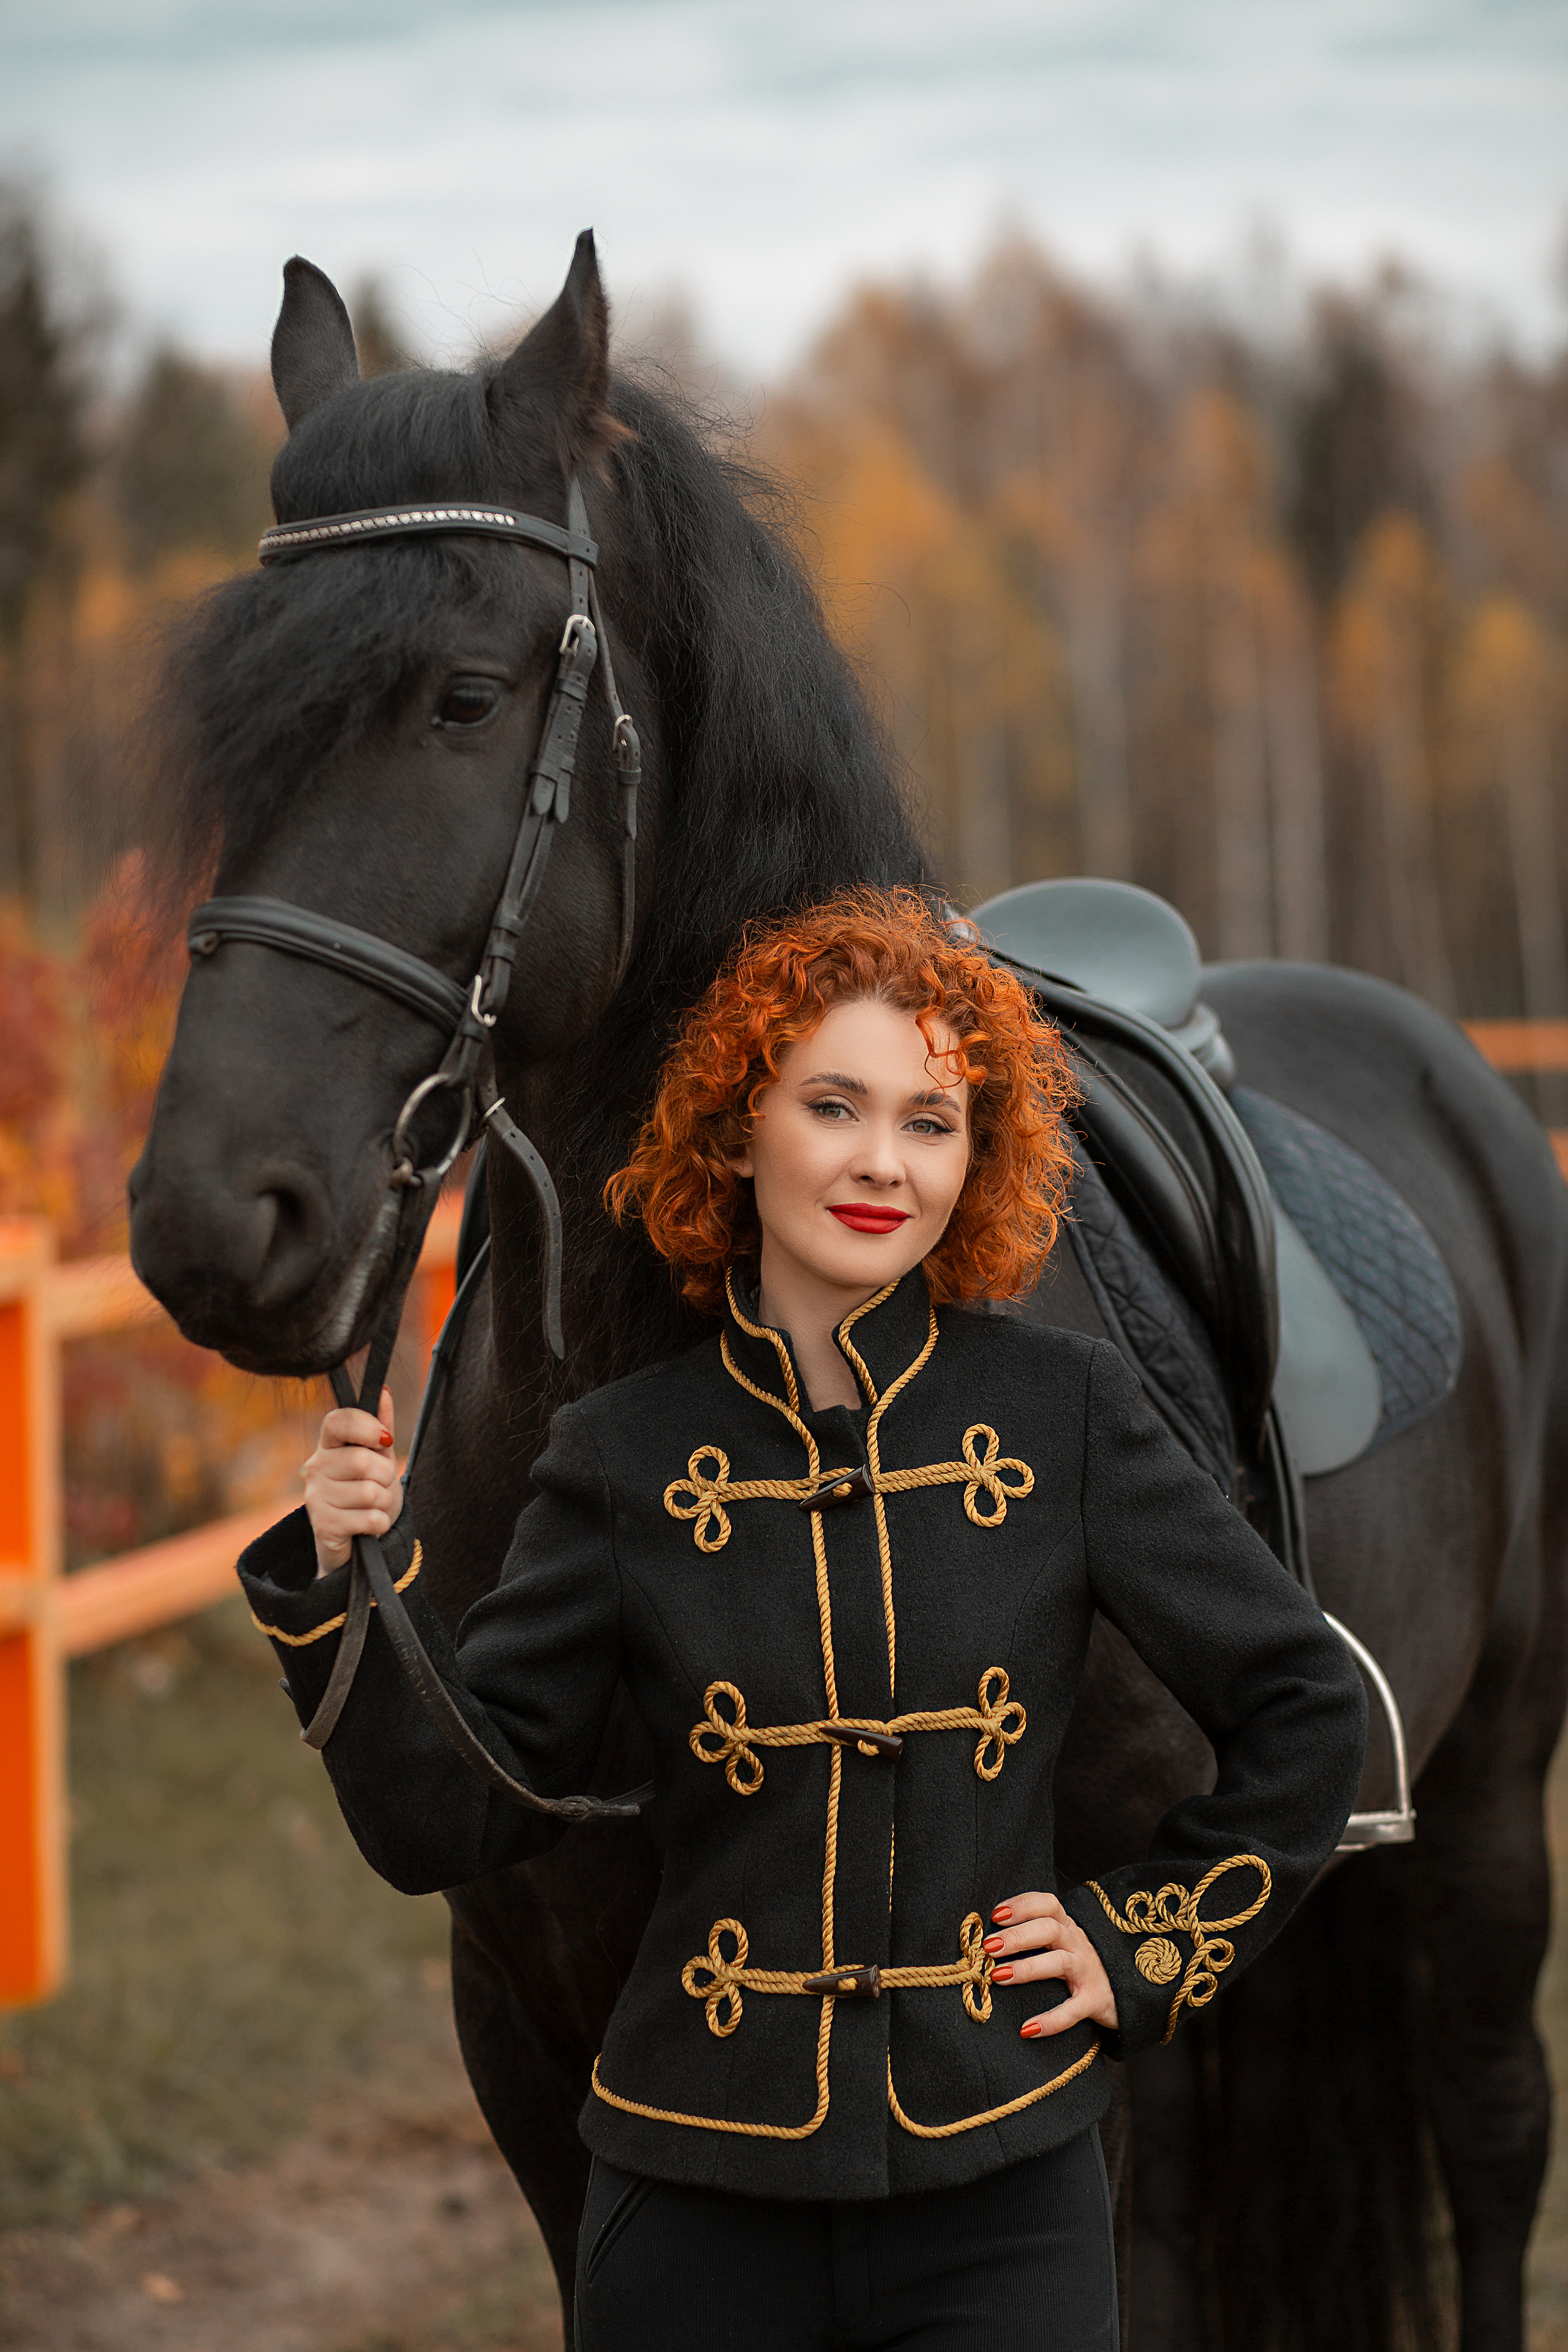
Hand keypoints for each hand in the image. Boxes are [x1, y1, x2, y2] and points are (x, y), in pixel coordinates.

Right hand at [301, 1388, 402, 1575]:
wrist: (356, 1541)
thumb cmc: (368, 1494)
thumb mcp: (379, 1459)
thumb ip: (381, 1427)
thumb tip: (383, 1392)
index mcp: (328, 1446)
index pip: (337, 1420)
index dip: (366, 1426)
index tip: (385, 1440)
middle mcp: (316, 1468)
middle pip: (362, 1461)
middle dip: (386, 1476)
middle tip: (381, 1486)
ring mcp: (315, 1497)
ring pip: (370, 1492)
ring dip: (384, 1503)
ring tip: (373, 1507)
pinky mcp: (324, 1526)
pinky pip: (371, 1518)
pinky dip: (380, 1524)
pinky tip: (369, 1526)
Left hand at [984, 1892, 1118, 2039]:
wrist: (1125, 1993)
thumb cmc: (1078, 1965)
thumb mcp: (1062, 1944)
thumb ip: (1035, 1935)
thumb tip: (988, 1939)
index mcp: (1067, 1927)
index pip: (1048, 1904)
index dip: (1022, 1905)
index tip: (996, 1914)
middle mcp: (1078, 1944)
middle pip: (1049, 1929)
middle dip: (1017, 1935)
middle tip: (989, 1946)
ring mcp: (1087, 1972)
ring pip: (1059, 1962)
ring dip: (1027, 1968)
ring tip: (998, 1976)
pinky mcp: (1094, 2001)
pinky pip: (1072, 2010)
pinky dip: (1051, 2020)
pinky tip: (1027, 2029)